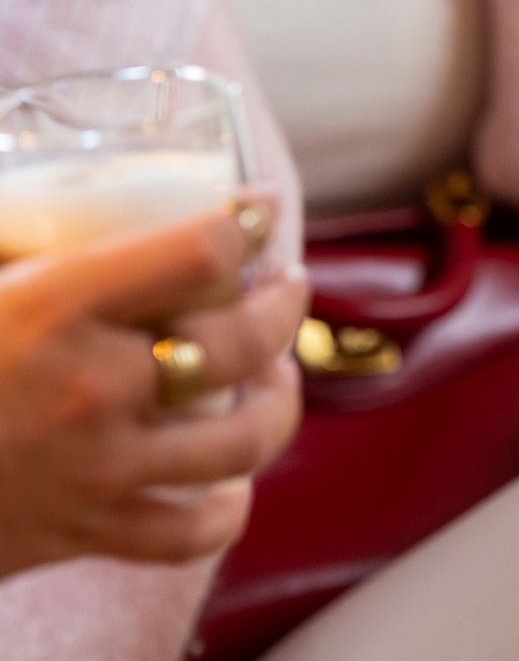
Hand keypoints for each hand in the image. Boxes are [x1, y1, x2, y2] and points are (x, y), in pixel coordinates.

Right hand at [0, 204, 307, 577]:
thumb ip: (19, 229)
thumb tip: (57, 187)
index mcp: (49, 305)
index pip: (198, 253)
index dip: (244, 222)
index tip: (258, 209)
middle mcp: (87, 387)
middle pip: (238, 342)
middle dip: (285, 305)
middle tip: (288, 284)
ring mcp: (93, 468)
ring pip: (241, 439)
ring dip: (280, 401)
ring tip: (280, 373)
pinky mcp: (82, 532)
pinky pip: (189, 535)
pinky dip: (229, 509)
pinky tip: (236, 479)